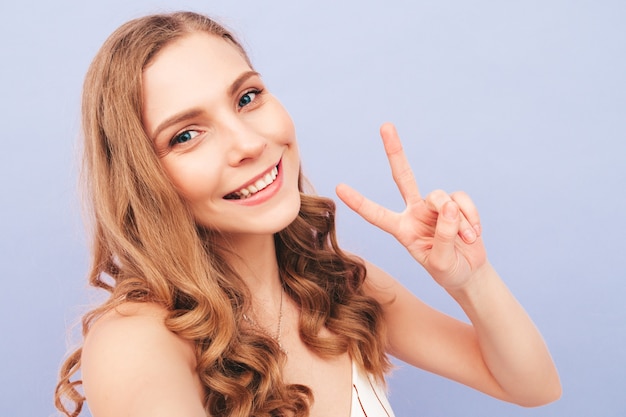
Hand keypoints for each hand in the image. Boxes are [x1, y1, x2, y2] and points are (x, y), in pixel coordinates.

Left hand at [336, 123, 486, 289]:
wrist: (469, 273)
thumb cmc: (447, 270)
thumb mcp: (440, 263)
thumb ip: (443, 237)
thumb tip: (449, 206)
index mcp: (401, 229)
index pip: (376, 214)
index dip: (359, 202)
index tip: (339, 188)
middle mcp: (415, 212)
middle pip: (403, 176)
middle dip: (395, 151)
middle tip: (386, 125)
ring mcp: (435, 206)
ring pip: (441, 196)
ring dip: (457, 221)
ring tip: (465, 240)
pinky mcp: (456, 203)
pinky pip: (462, 199)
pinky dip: (470, 216)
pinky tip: (474, 233)